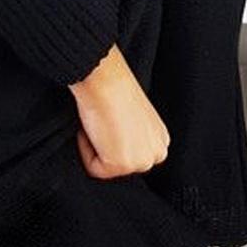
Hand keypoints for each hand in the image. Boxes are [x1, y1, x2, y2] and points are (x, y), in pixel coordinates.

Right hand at [69, 44, 169, 179]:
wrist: (106, 78)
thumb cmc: (115, 88)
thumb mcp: (135, 117)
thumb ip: (134, 135)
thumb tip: (117, 142)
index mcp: (161, 140)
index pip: (131, 155)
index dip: (113, 139)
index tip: (111, 121)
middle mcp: (157, 154)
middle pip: (119, 164)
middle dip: (106, 146)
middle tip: (105, 121)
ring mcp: (141, 162)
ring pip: (106, 167)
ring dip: (96, 147)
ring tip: (102, 122)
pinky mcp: (121, 164)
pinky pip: (92, 168)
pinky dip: (85, 148)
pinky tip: (96, 126)